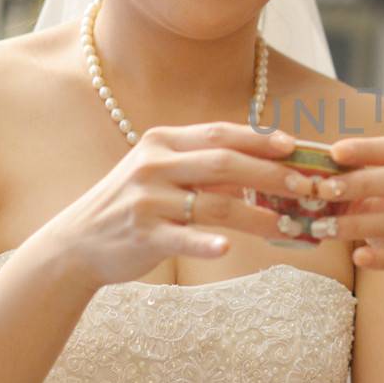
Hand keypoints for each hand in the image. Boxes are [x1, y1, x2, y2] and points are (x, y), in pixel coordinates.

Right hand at [34, 123, 309, 288]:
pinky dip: (205, 243)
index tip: (295, 148)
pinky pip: (182, 237)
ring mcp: (147, 199)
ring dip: (257, 216)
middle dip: (271, 175)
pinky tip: (227, 248)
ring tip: (289, 226)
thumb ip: (204, 165)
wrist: (78, 242)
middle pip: (225, 164)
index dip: (260, 140)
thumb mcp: (161, 172)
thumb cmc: (133, 204)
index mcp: (163, 141)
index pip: (220, 134)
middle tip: (306, 187)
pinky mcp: (142, 234)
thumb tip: (263, 163)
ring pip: (215, 204)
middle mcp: (154, 164)